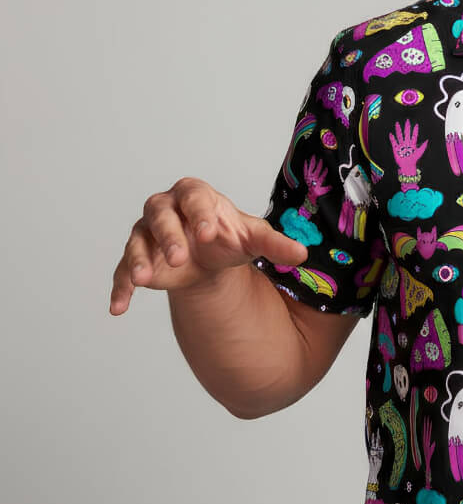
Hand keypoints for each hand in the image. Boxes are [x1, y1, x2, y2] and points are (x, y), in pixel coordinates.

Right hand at [109, 177, 308, 315]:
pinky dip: (120, 288)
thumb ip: (275, 244)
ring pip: (137, 241)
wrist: (210, 254)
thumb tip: (302, 254)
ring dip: (138, 259)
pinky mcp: (138, 259)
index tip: (210, 234)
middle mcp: (166, 210)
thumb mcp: (254, 239)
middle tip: (179, 258)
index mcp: (196, 196)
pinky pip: (122, 271)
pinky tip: (119, 307)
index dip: (200, 213)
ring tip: (143, 279)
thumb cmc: (229, 237)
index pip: (195, 197)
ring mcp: (147, 234)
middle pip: (160, 216)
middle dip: (169, 236)